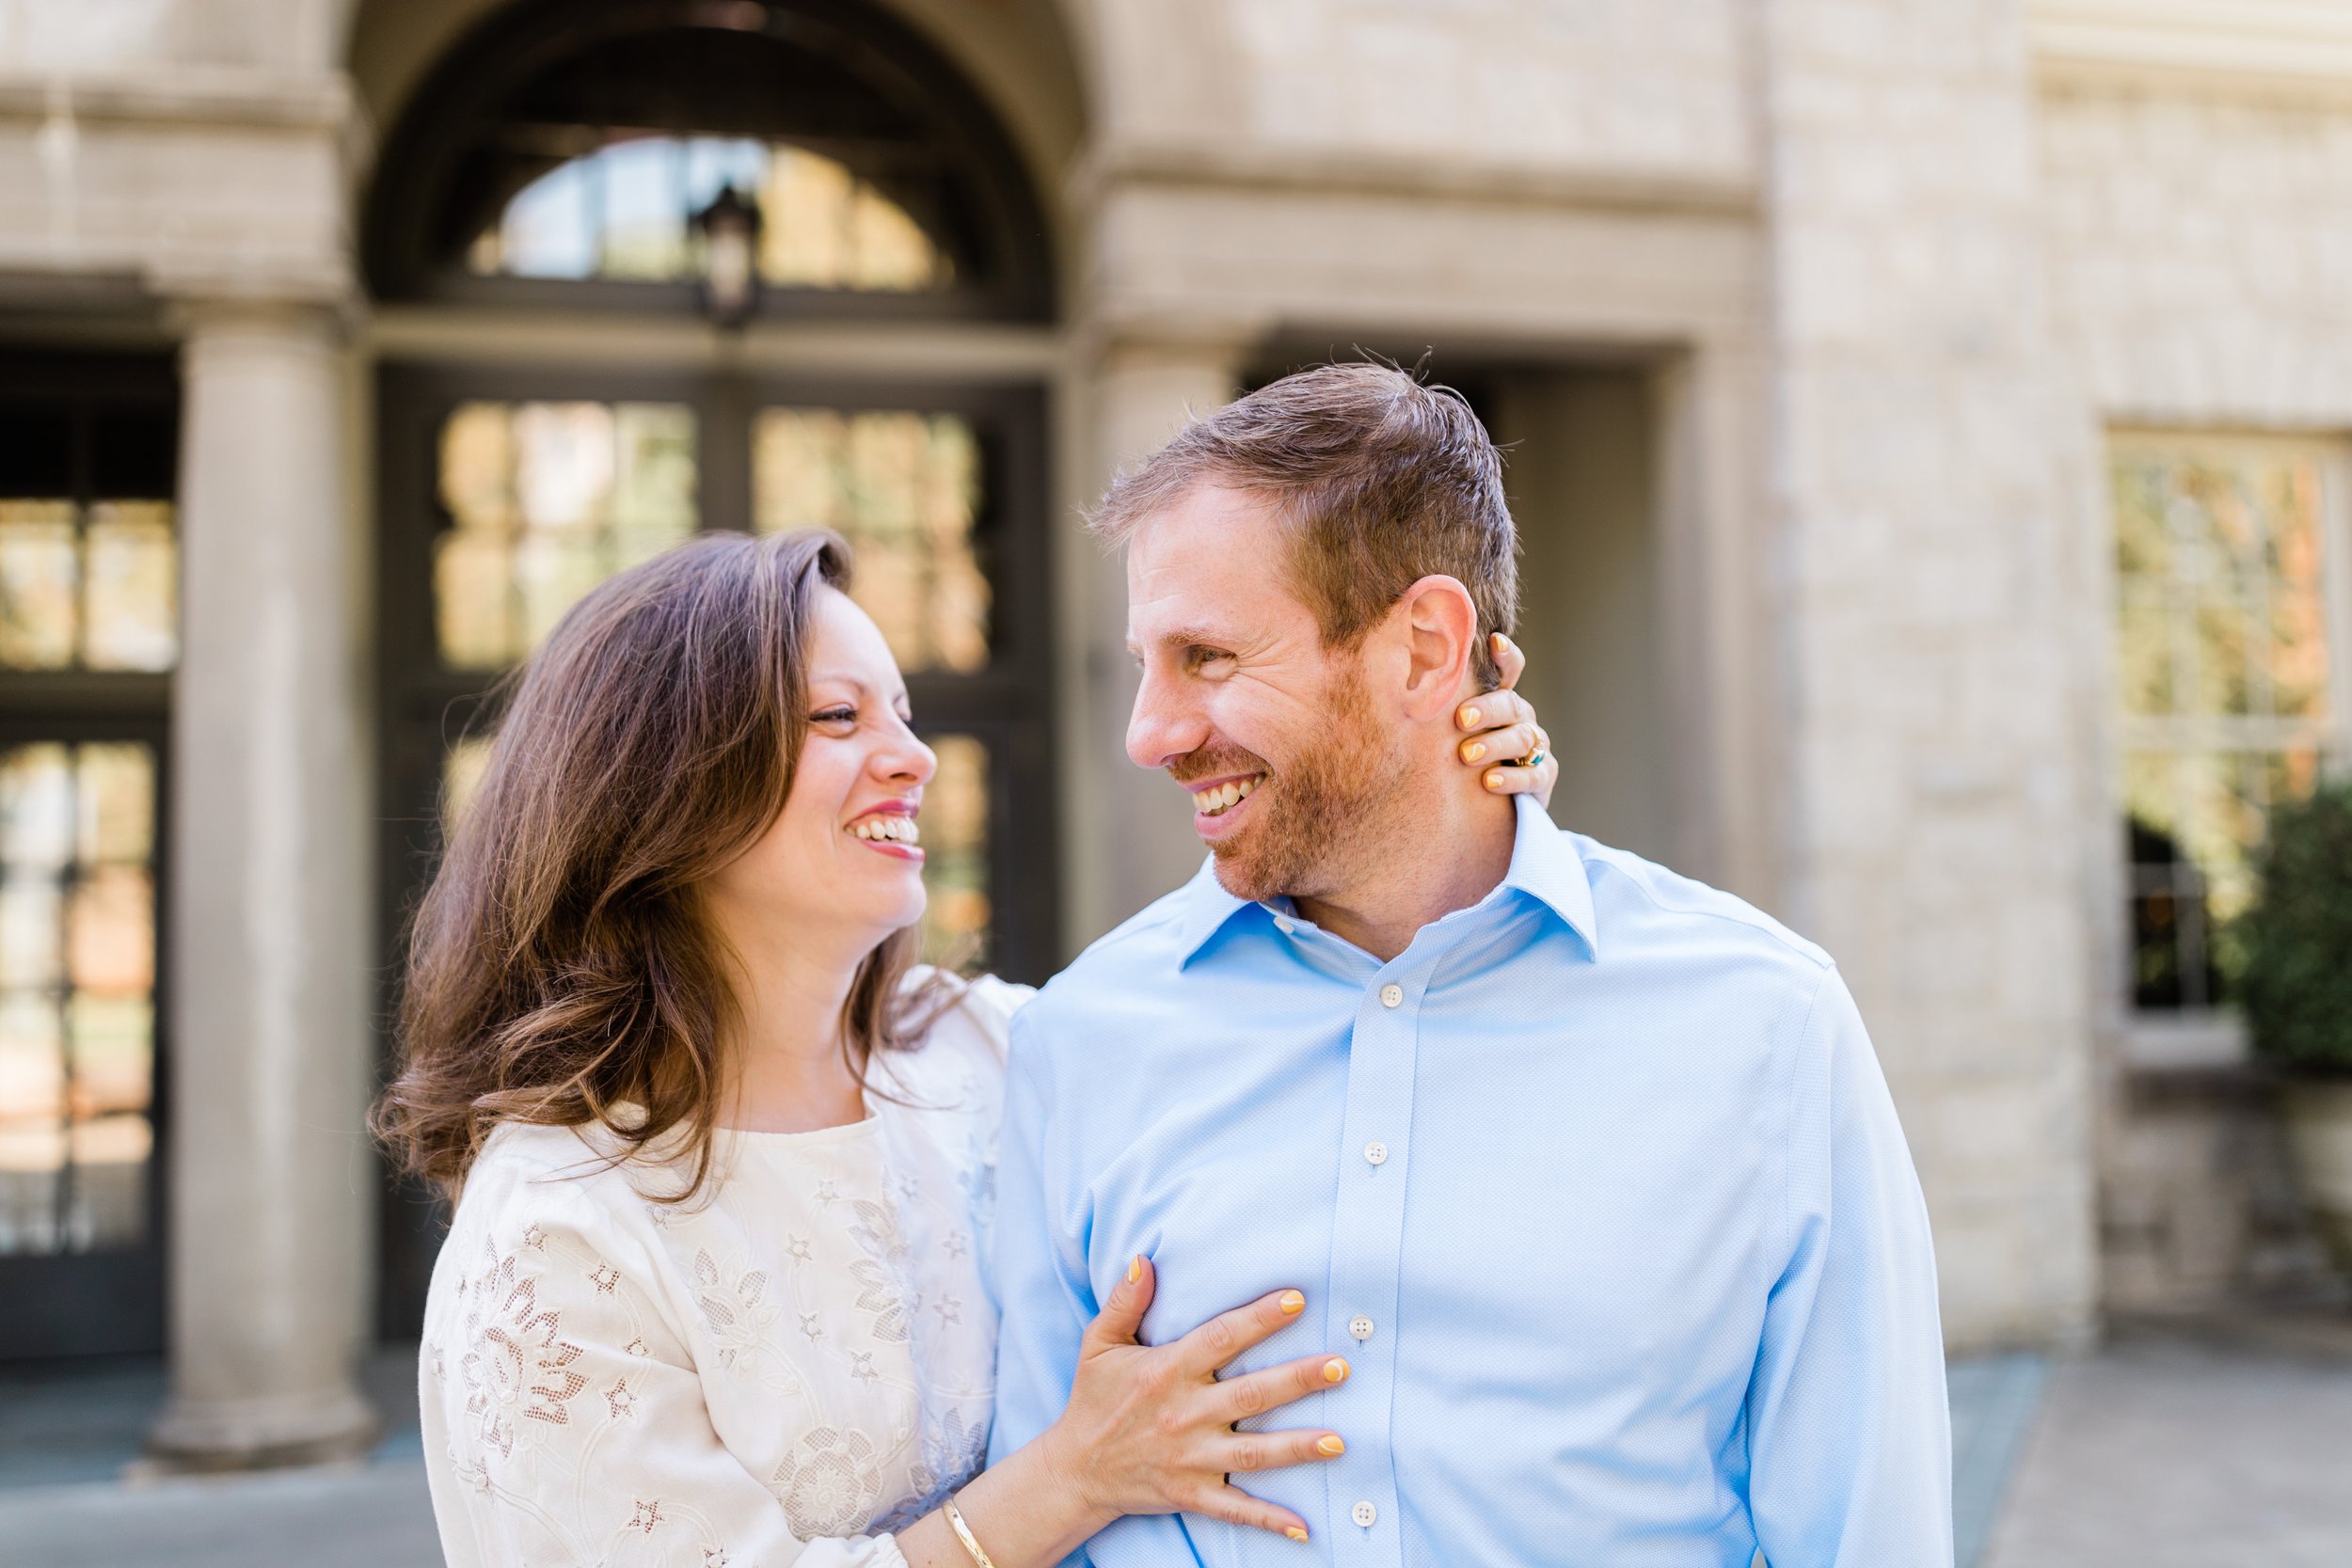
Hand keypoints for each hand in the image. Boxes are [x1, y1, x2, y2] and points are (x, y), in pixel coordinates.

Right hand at [1038, 1257, 1345, 1542]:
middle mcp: (1184, 1414)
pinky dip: (1269, 1520)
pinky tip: (1304, 1527)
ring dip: (1296, 1447)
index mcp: (1166, 1371)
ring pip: (1252, 1454)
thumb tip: (1144, 1259)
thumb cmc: (1094, 1400)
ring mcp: (1190, 1458)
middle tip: (1339, 1366)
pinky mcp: (1192, 1494)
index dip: (1259, 1318)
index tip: (1298, 1300)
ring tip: (1338, 1441)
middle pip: (1250, 1395)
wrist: (1074, 1470)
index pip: (1221, 1338)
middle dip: (1297, 1381)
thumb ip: (1124, 1302)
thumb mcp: (1098, 1344)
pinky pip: (1235, 1508)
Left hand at [1455, 632, 1556, 809]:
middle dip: (1486, 709)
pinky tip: (1489, 782)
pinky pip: (1534, 773)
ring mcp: (1535, 746)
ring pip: (1521, 737)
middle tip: (1461, 719)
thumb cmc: (1459, 760)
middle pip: (1510, 704)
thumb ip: (1438, 708)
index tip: (1494, 642)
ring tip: (1466, 755)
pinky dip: (1511, 777)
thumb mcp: (1447, 733)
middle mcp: (1520, 718)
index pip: (1510, 669)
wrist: (1485, 806)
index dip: (1506, 655)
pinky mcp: (1543, 777)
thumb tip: (1398, 679)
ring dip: (1494, 745)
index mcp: (1499, 701)